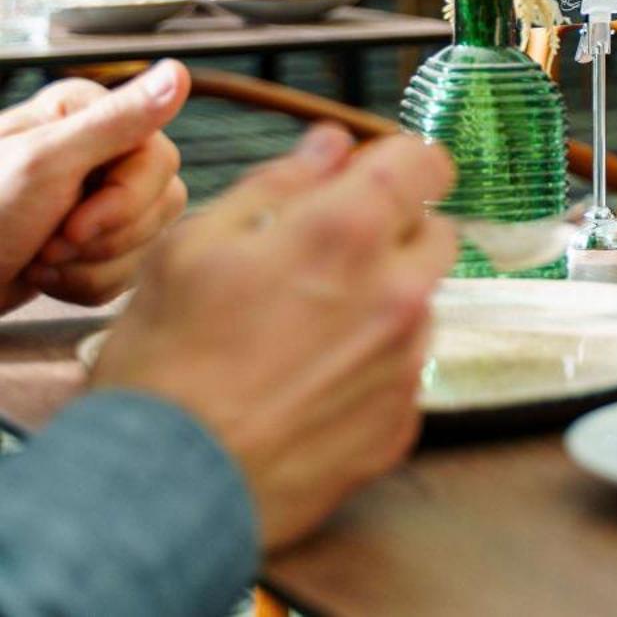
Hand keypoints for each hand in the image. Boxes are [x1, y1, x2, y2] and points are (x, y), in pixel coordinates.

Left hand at [0, 63, 188, 310]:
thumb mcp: (44, 164)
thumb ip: (118, 120)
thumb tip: (177, 72)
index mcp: (90, 115)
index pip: (161, 158)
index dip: (124, 201)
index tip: (72, 222)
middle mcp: (103, 150)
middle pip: (163, 200)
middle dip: (106, 238)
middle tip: (49, 243)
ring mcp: (100, 197)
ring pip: (150, 239)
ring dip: (93, 264)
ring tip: (41, 259)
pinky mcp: (95, 241)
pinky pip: (129, 269)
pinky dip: (86, 283)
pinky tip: (47, 275)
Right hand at [92, 126, 457, 550]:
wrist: (162, 491)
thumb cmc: (164, 363)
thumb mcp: (191, 247)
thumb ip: (277, 183)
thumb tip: (330, 146)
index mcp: (348, 232)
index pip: (425, 162)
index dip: (400, 163)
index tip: (375, 177)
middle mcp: (398, 292)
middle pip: (434, 232)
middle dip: (394, 232)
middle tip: (325, 260)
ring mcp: (407, 362)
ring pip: (421, 304)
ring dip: (382, 303)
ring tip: (303, 335)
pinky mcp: (402, 422)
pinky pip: (404, 372)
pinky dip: (370, 368)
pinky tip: (308, 387)